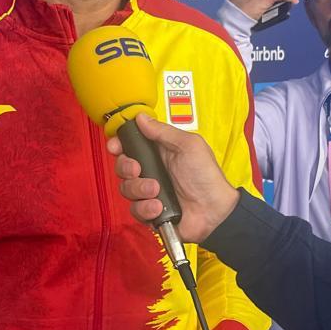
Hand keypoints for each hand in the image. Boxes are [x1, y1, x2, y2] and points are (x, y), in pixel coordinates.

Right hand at [108, 113, 239, 243]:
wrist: (214, 210)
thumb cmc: (206, 176)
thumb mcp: (188, 146)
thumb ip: (163, 131)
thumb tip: (142, 118)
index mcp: (158, 153)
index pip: (130, 145)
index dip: (119, 145)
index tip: (115, 146)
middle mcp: (151, 171)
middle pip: (122, 167)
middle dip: (126, 168)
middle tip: (138, 169)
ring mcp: (149, 192)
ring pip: (126, 189)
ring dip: (138, 189)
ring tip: (156, 190)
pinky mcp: (150, 211)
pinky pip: (135, 209)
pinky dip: (145, 208)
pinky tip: (159, 206)